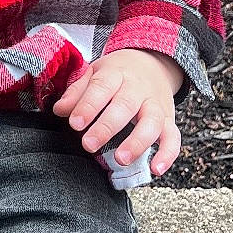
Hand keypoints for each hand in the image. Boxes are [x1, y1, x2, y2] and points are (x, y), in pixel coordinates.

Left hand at [51, 48, 182, 177]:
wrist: (151, 63)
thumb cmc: (116, 74)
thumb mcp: (94, 73)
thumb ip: (76, 91)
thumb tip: (59, 110)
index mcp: (116, 74)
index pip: (102, 87)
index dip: (88, 106)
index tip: (74, 123)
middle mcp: (138, 89)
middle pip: (125, 106)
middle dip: (107, 127)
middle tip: (88, 144)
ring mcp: (155, 105)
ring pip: (152, 122)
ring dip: (137, 142)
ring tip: (120, 159)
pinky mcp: (168, 120)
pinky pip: (173, 137)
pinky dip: (168, 154)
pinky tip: (156, 170)